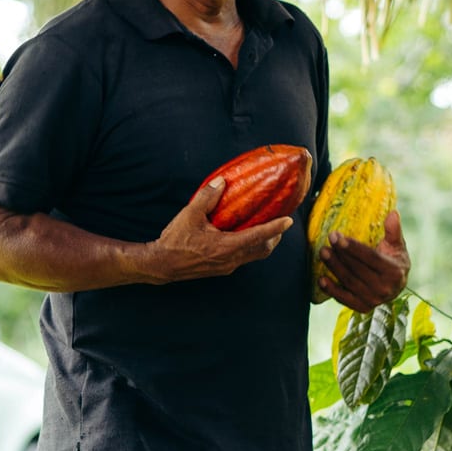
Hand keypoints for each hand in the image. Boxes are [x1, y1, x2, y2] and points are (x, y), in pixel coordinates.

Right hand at [143, 178, 293, 283]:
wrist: (162, 265)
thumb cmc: (175, 240)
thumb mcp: (189, 214)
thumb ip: (207, 197)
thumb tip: (222, 182)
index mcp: (225, 246)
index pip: (257, 236)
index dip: (275, 228)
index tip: (288, 220)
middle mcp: (230, 259)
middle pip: (262, 250)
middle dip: (274, 237)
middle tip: (280, 222)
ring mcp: (227, 266)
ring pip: (254, 255)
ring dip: (264, 243)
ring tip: (267, 228)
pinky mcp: (222, 269)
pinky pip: (244, 258)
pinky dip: (251, 247)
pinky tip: (245, 236)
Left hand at [318, 209, 408, 312]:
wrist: (396, 286)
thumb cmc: (394, 260)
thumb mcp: (397, 245)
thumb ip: (394, 231)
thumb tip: (393, 213)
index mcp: (394, 272)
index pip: (370, 258)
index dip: (353, 248)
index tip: (338, 237)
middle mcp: (385, 289)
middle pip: (357, 270)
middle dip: (340, 254)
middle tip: (328, 240)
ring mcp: (374, 300)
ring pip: (349, 282)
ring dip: (334, 268)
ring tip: (323, 252)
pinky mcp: (363, 308)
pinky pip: (344, 299)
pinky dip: (332, 290)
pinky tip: (321, 279)